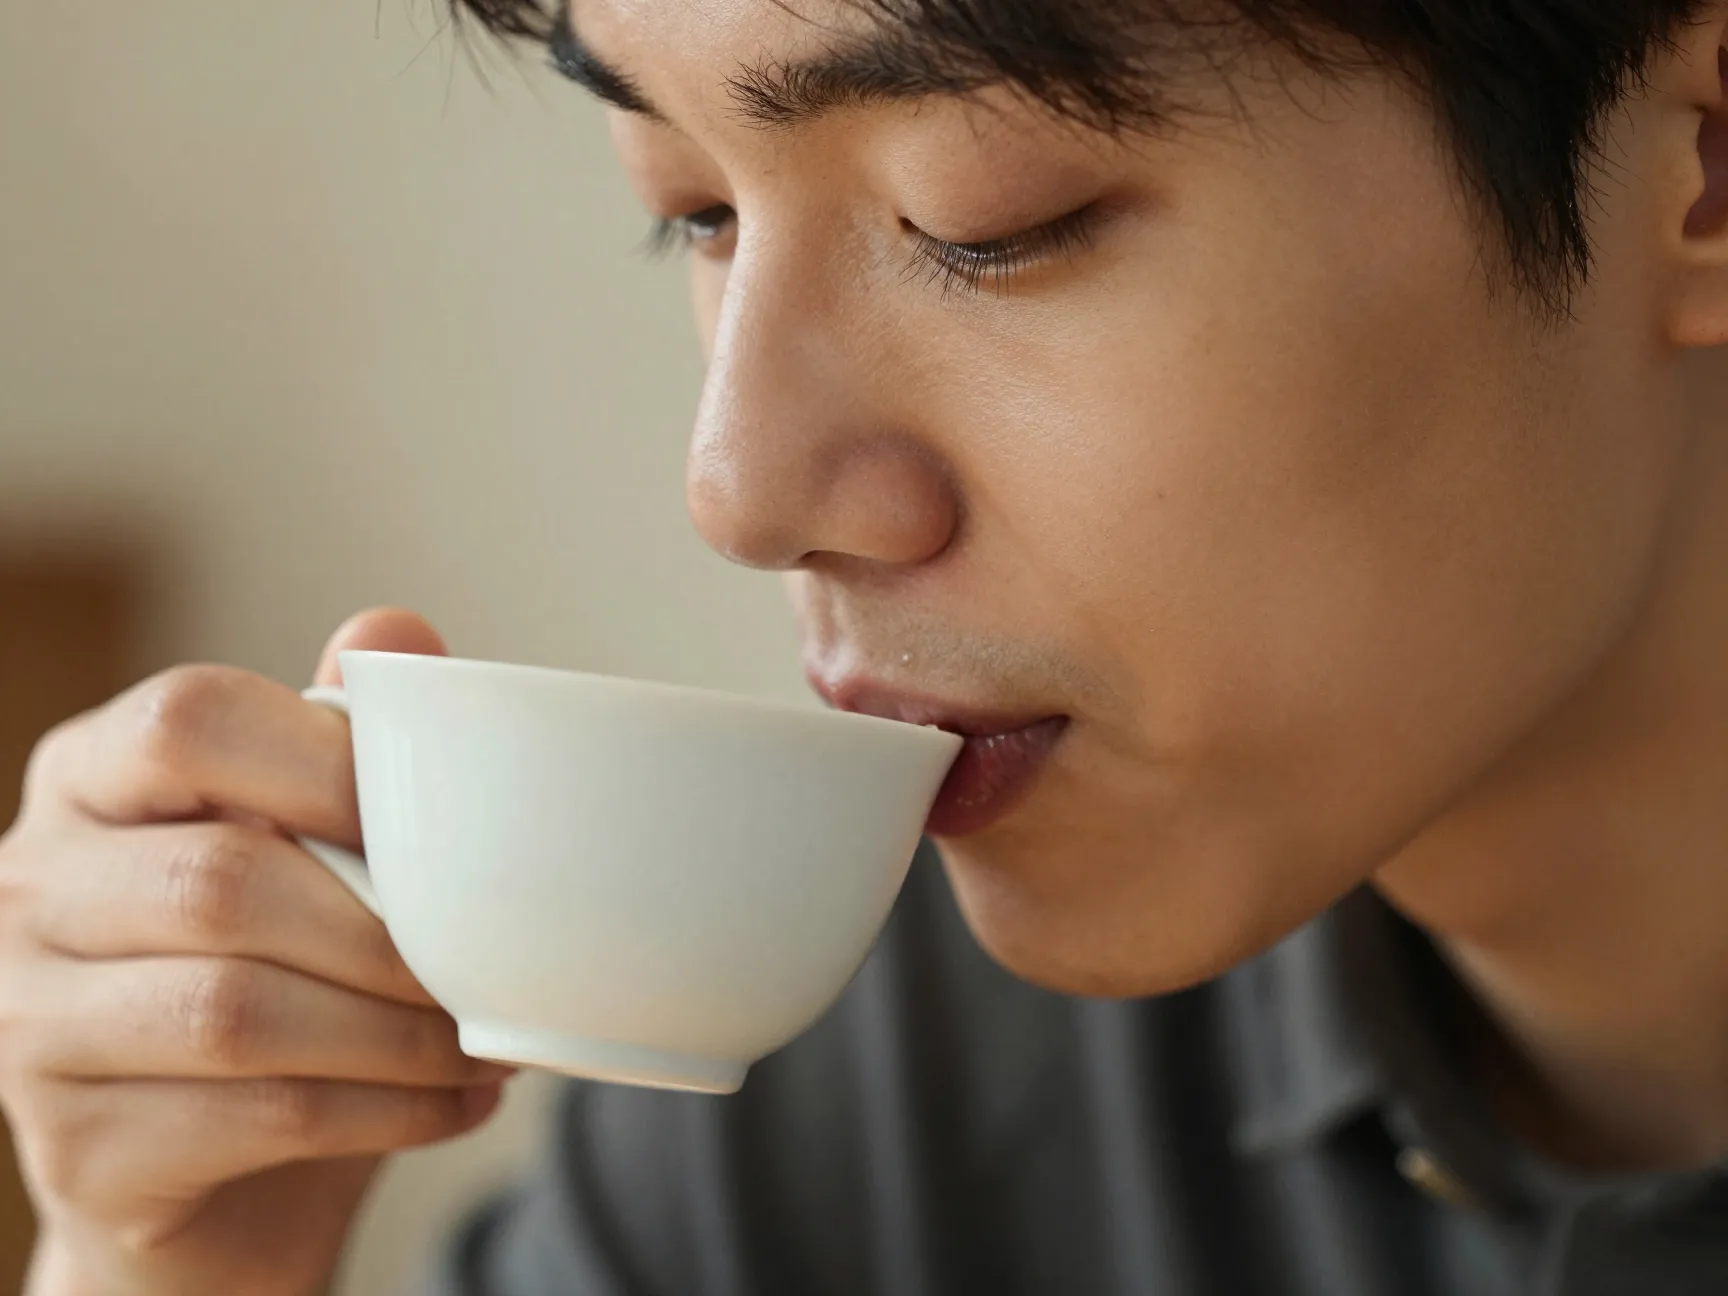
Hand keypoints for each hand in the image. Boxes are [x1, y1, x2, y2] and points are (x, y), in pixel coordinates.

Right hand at [0, 609, 509, 1295]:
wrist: (210, 1182)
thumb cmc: (272, 976)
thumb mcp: (303, 847)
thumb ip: (335, 741)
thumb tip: (399, 632)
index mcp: (91, 779)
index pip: (188, 721)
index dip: (329, 761)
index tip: (439, 821)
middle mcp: (32, 890)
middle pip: (223, 882)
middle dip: (388, 930)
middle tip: (487, 963)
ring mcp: (30, 1028)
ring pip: (239, 1013)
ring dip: (400, 1029)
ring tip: (482, 1039)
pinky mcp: (77, 1150)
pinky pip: (259, 1117)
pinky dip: (388, 1109)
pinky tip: (457, 1101)